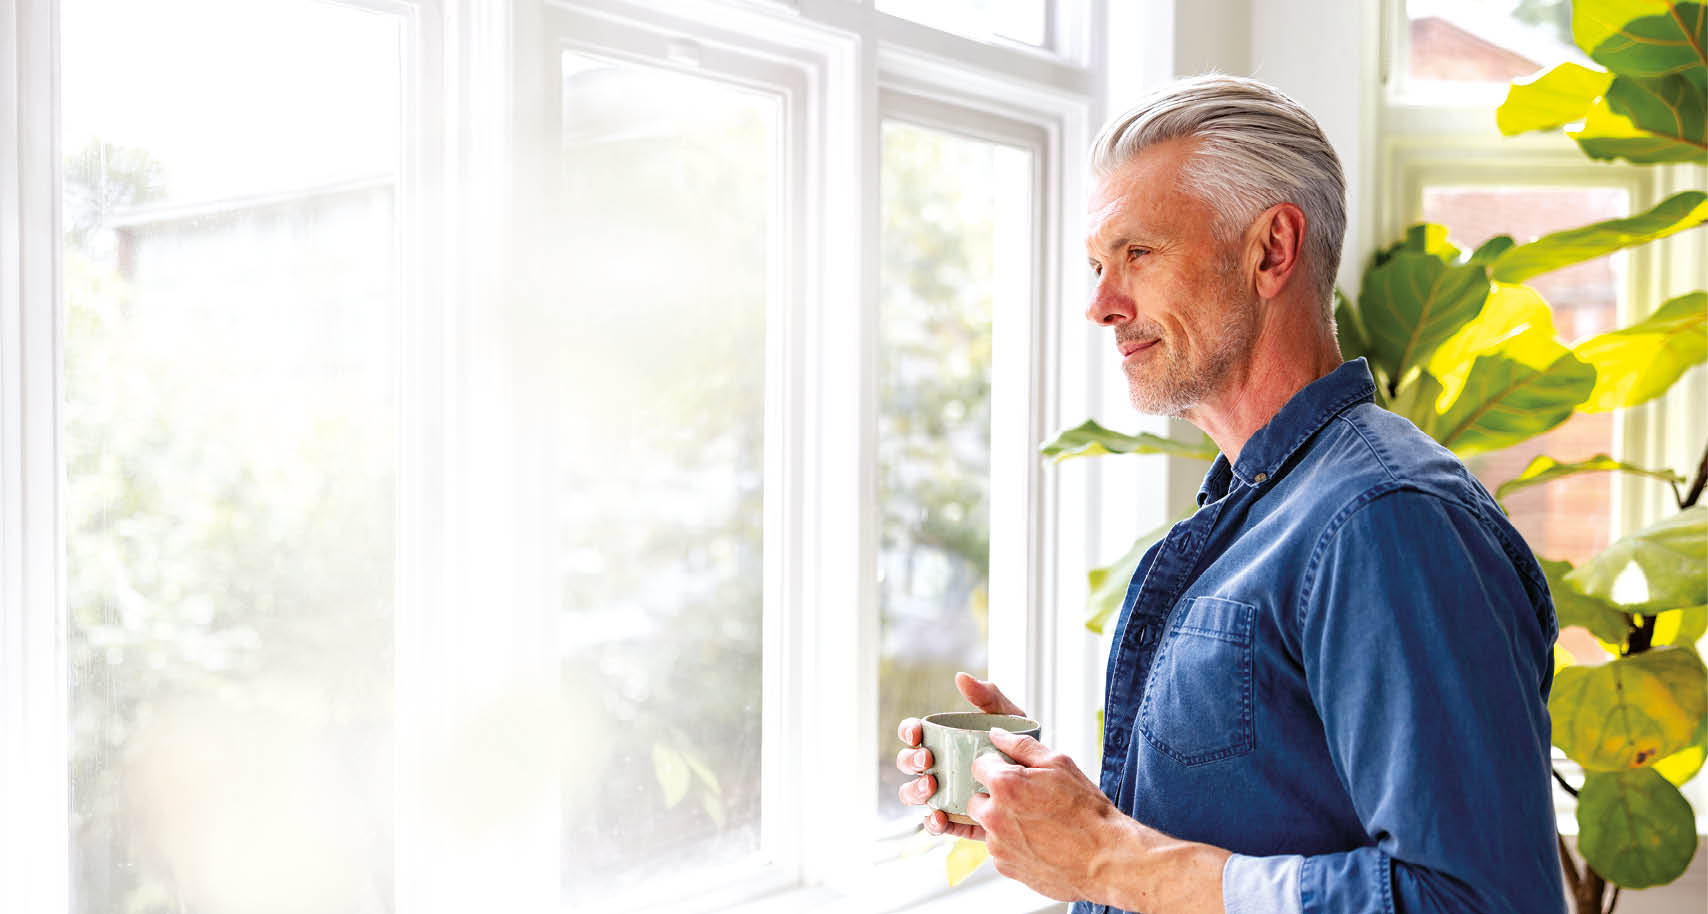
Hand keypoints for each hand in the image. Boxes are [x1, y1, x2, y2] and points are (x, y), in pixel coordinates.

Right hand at [895, 672, 1026, 838]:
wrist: (1047, 783)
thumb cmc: (1021, 745)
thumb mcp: (1008, 717)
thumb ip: (988, 696)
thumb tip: (961, 677)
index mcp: (943, 740)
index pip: (914, 734)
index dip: (908, 732)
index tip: (917, 733)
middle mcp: (938, 767)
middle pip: (909, 764)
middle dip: (911, 761)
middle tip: (928, 760)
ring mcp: (944, 793)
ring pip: (916, 795)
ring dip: (915, 791)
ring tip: (932, 788)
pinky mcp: (956, 818)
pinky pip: (936, 823)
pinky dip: (933, 822)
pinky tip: (940, 818)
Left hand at [965, 727, 1125, 901]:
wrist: (1105, 859)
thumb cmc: (1086, 811)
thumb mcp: (1059, 764)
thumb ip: (1021, 746)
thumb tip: (997, 735)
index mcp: (1005, 786)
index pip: (978, 766)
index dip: (995, 767)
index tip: (1010, 773)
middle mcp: (994, 817)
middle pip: (975, 799)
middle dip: (993, 797)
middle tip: (1024, 799)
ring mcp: (997, 846)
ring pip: (987, 826)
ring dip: (1002, 822)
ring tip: (1036, 823)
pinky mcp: (1005, 867)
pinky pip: (999, 849)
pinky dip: (1012, 844)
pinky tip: (1038, 842)